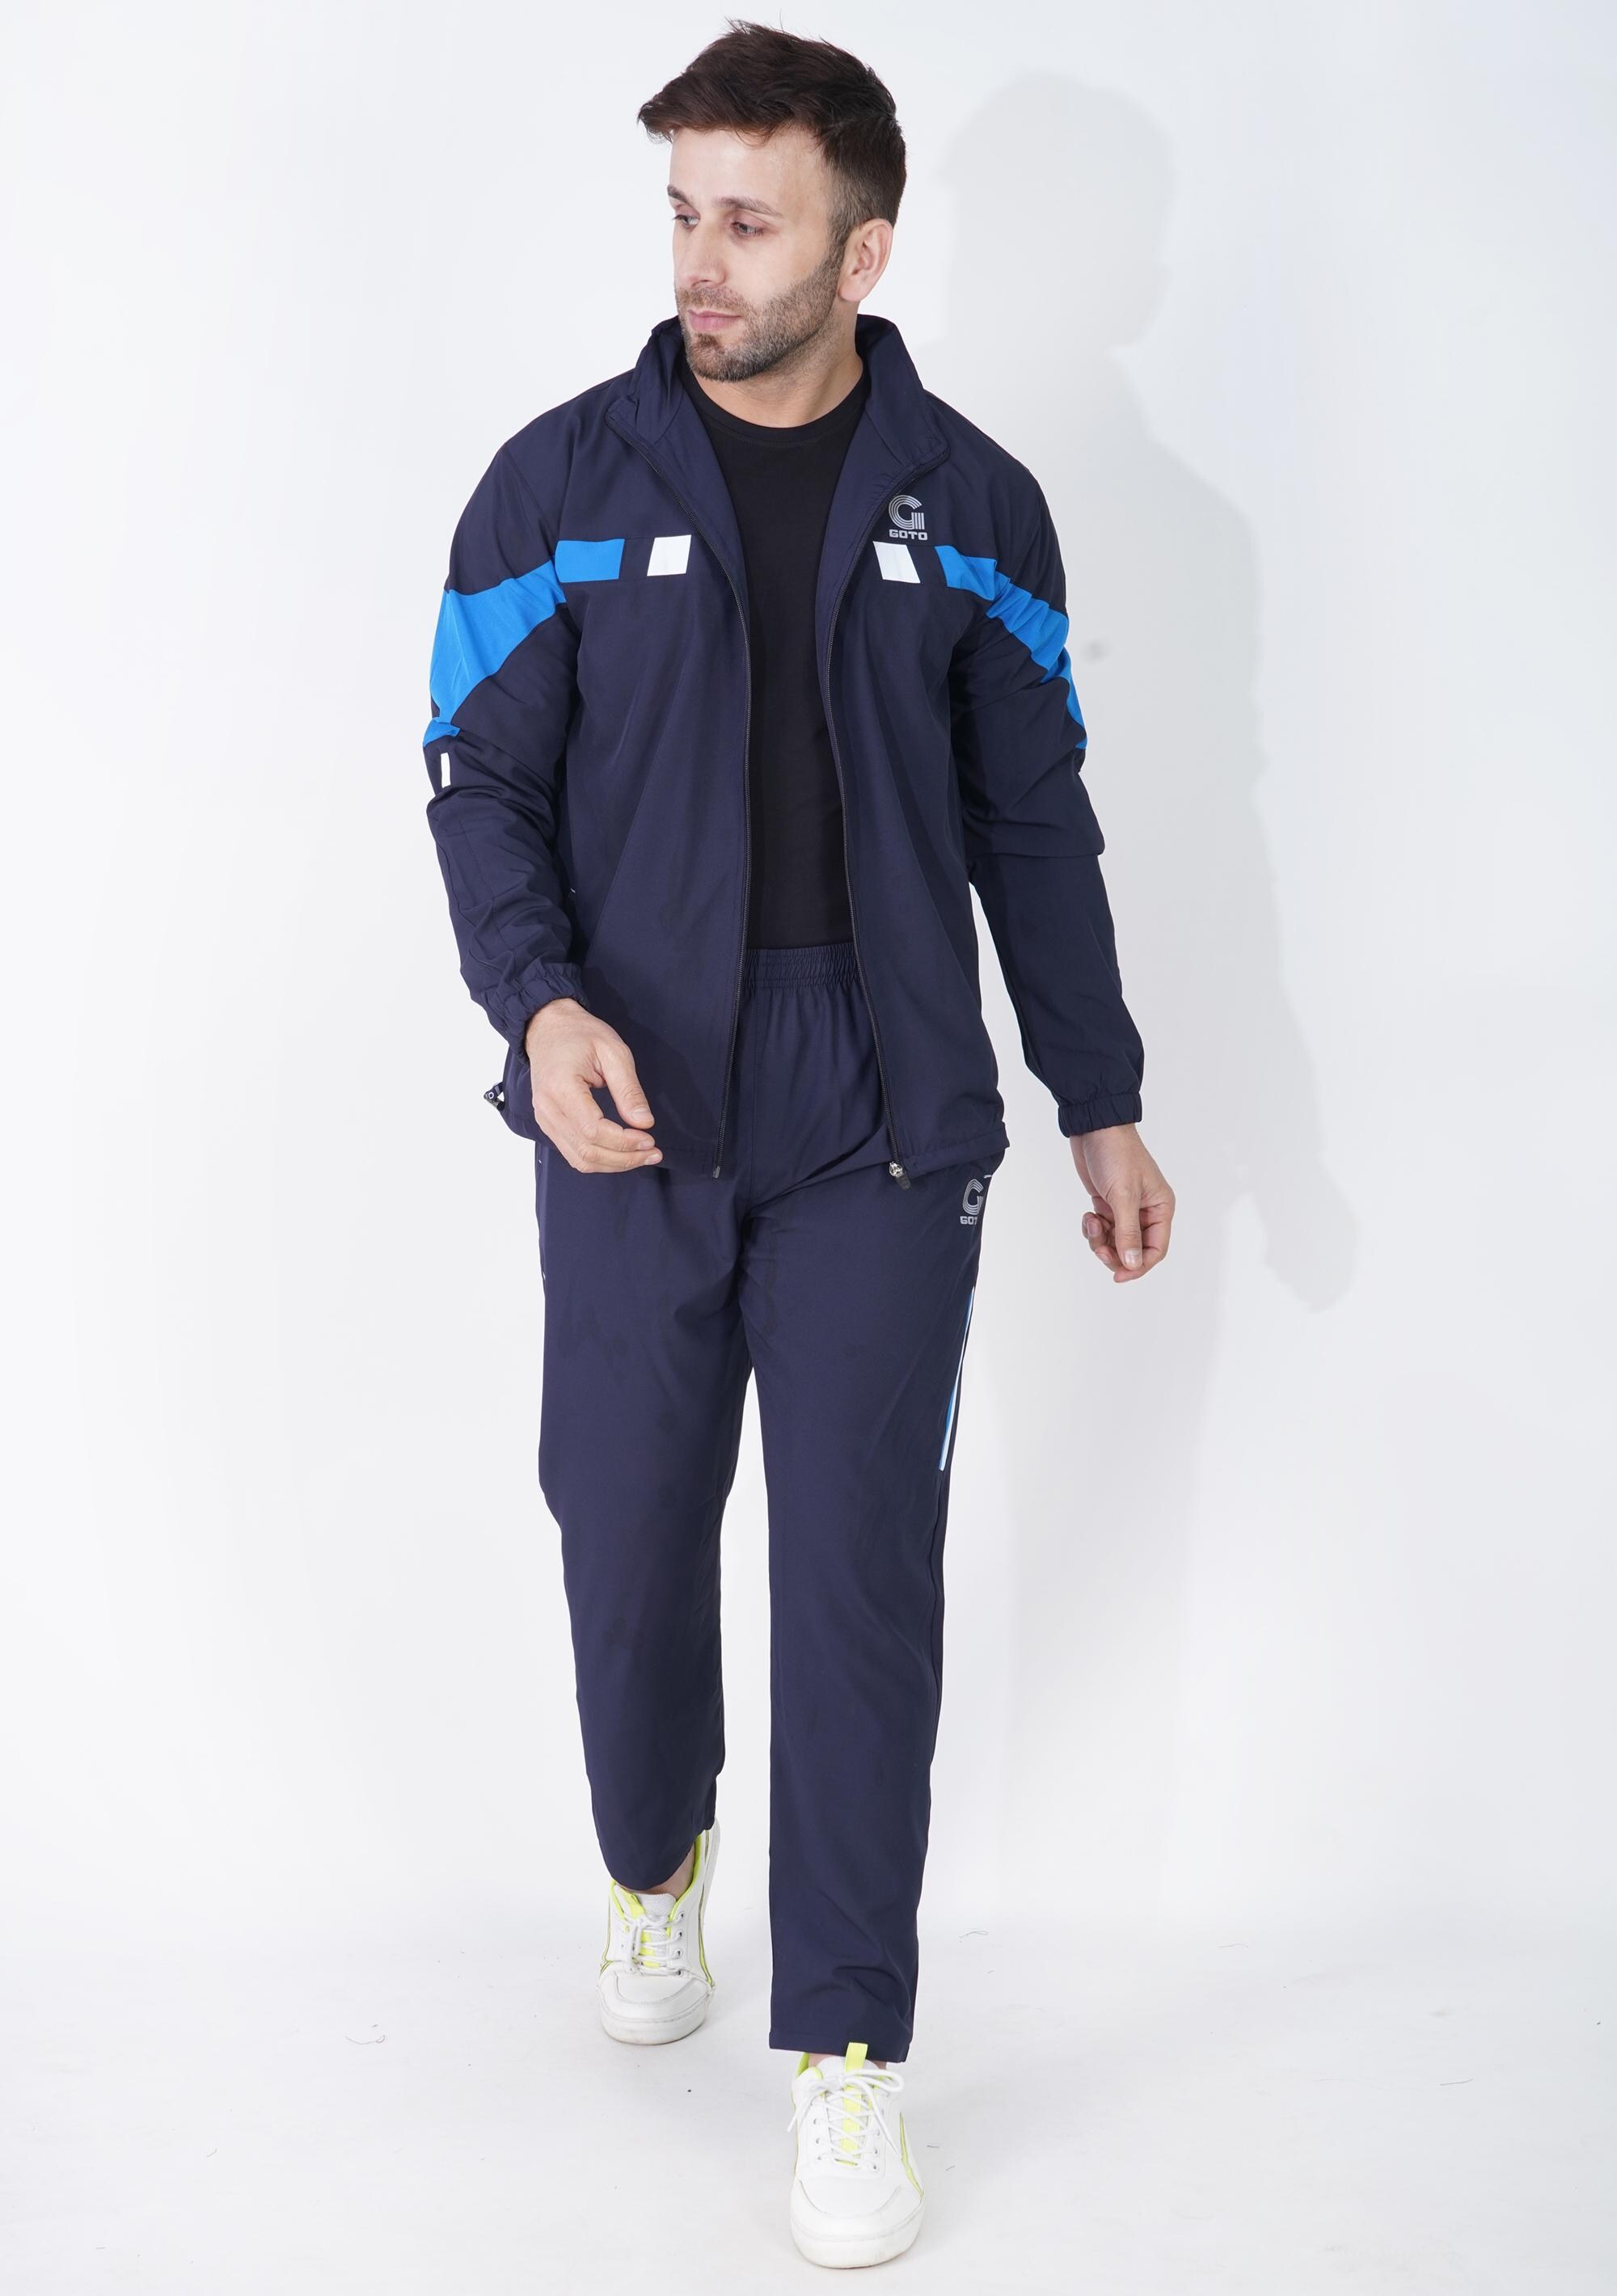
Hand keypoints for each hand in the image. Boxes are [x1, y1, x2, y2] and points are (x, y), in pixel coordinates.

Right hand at [524, 1000, 661, 1173]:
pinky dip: (599, 1159)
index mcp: (561, 1087)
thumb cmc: (580, 1034)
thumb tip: (644, 1123)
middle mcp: (547, 1108)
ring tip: (641, 1156)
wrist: (548, 1027)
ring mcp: (544, 1118)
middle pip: (586, 1151)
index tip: (649, 1138)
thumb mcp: (613, 1051)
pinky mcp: (548, 1124)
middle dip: (624, 1159)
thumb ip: (628, 1089)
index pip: (593, 1131)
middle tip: (653, 1152)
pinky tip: (621, 1153)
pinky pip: (572, 1153)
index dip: (624, 1142)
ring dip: (613, 1164)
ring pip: (579, 1159)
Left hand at [1071, 1123, 1173, 1281]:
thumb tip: (1132, 1264)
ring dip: (1100, 1240)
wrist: (1094, 1129)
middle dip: (1114, 1253)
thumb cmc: (1116, 1154)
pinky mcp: (1108, 1205)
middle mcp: (1146, 1211)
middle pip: (1134, 1250)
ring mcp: (1126, 1209)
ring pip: (1115, 1242)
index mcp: (1160, 1208)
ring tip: (1090, 1222)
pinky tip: (1087, 1214)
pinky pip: (1102, 1231)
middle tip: (1098, 1247)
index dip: (1138, 1266)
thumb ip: (1128, 1232)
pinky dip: (1093, 1229)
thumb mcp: (1124, 1196)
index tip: (1118, 1276)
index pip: (1156, 1249)